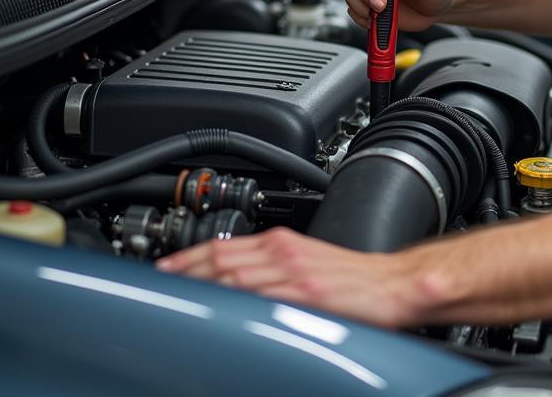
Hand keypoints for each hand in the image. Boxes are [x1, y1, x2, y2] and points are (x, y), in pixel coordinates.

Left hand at [156, 227, 416, 327]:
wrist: (393, 284)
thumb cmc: (353, 279)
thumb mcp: (307, 262)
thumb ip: (272, 267)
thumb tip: (234, 281)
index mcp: (283, 242)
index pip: (225, 245)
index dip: (190, 256)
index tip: (164, 268)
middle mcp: (285, 253)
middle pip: (223, 259)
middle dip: (187, 271)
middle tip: (158, 284)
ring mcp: (294, 274)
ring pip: (236, 276)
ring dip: (204, 286)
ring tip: (176, 297)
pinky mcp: (308, 296)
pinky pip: (264, 298)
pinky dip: (238, 302)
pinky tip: (221, 311)